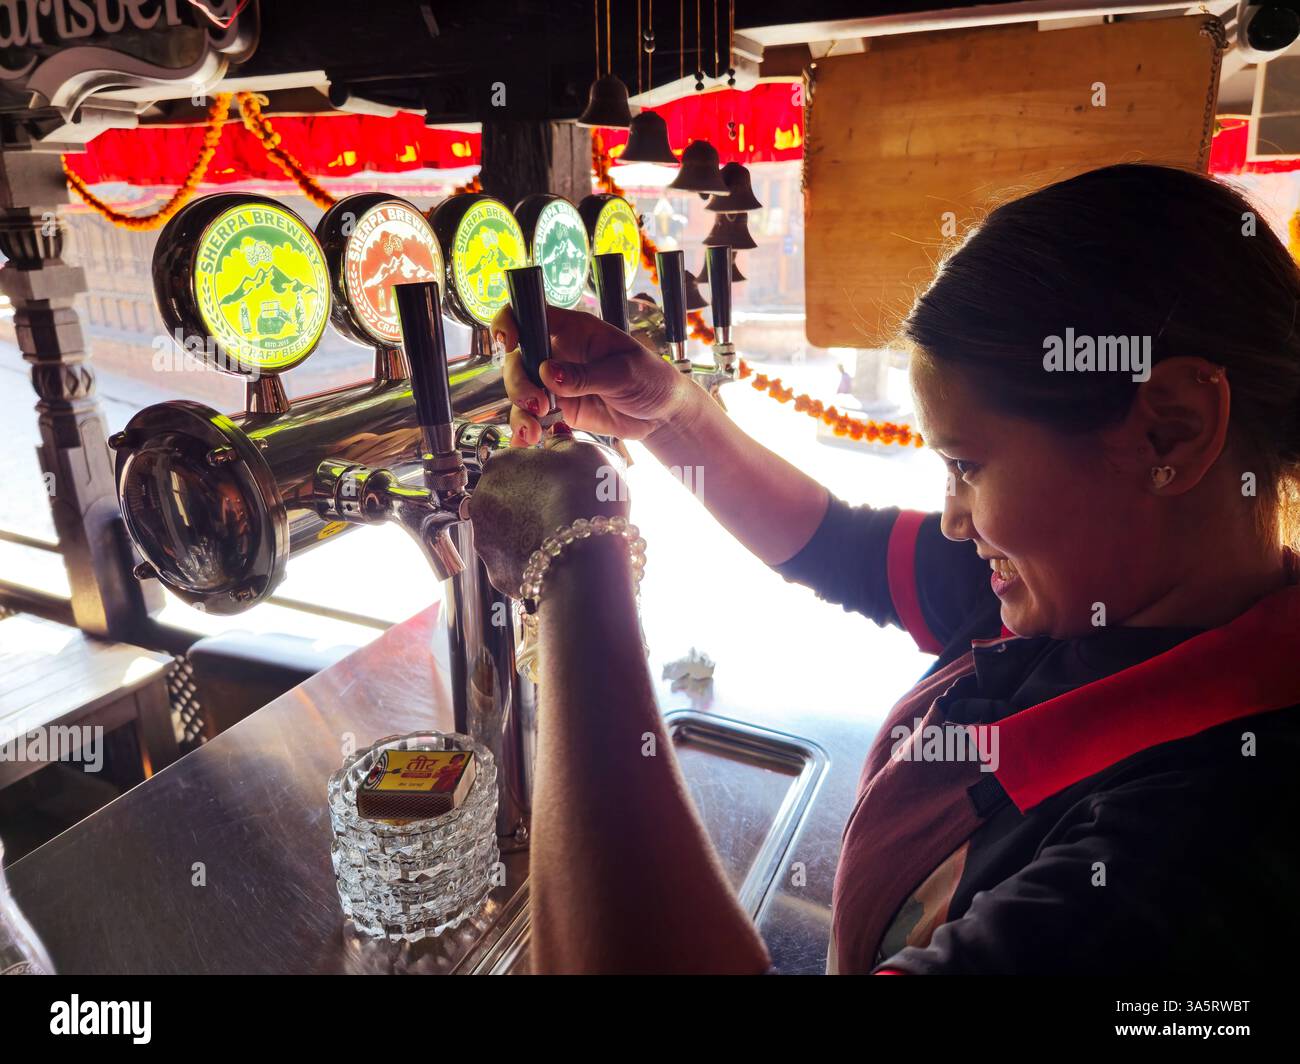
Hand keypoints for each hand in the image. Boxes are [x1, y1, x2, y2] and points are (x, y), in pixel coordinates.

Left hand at [466, 436, 630, 596]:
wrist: (587, 559)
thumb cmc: (585, 502)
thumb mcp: (584, 453)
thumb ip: (563, 443)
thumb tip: (557, 440)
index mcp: (499, 464)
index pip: (513, 460)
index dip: (538, 469)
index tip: (556, 478)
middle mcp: (482, 501)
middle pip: (506, 497)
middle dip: (529, 502)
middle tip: (561, 508)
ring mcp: (485, 540)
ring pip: (507, 532)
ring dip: (527, 532)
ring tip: (559, 537)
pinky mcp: (496, 572)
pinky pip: (513, 563)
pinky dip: (529, 561)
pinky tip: (553, 558)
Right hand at [490, 304, 699, 446]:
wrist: (662, 415)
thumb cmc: (651, 378)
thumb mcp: (624, 373)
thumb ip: (585, 375)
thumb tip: (547, 373)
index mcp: (573, 330)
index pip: (529, 315)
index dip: (510, 323)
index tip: (509, 343)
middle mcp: (558, 353)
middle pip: (518, 360)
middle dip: (518, 383)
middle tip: (537, 404)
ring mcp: (555, 383)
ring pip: (520, 391)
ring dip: (519, 412)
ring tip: (533, 432)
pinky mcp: (558, 409)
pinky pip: (532, 418)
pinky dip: (524, 431)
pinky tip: (525, 444)